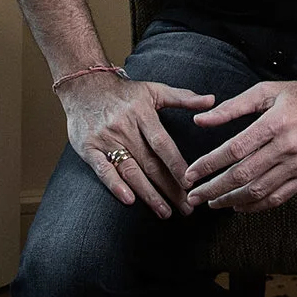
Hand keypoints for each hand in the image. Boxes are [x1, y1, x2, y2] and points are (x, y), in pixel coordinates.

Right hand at [60, 71, 214, 217]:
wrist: (84, 85)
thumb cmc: (124, 92)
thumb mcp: (154, 90)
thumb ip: (183, 97)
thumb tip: (212, 100)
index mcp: (142, 113)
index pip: (163, 144)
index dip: (177, 165)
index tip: (192, 184)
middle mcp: (125, 127)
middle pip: (150, 163)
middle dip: (170, 188)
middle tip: (187, 208)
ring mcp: (106, 139)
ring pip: (130, 170)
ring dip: (149, 194)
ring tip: (165, 212)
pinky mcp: (88, 148)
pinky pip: (103, 169)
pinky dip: (115, 185)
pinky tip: (129, 200)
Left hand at [182, 71, 296, 211]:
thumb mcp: (267, 91)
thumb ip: (232, 107)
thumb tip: (200, 120)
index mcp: (275, 122)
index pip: (234, 149)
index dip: (209, 164)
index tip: (191, 174)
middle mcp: (288, 146)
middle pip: (243, 175)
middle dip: (214, 188)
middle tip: (193, 196)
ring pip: (259, 190)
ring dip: (231, 201)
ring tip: (212, 202)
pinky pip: (278, 197)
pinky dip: (256, 206)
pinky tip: (239, 206)